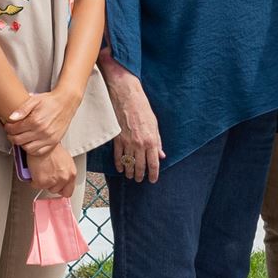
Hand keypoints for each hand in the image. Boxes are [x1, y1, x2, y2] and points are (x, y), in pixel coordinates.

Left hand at [4, 87, 72, 153]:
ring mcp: (48, 138)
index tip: (8, 126)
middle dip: (12, 136)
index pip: (15, 129)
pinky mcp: (54, 142)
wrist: (66, 103)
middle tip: (11, 133)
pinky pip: (39, 152)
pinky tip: (30, 143)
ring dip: (21, 144)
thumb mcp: (34, 100)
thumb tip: (11, 118)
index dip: (8, 128)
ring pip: (28, 148)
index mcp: (35, 120)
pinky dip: (32, 150)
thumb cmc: (51, 101)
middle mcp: (42, 131)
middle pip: (19, 140)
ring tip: (20, 137)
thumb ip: (22, 109)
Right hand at [28, 143, 79, 195]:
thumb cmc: (51, 148)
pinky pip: (36, 185)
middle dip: (50, 184)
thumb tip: (61, 178)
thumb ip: (65, 172)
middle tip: (47, 175)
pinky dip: (33, 179)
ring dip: (42, 182)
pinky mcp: (41, 182)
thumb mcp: (65, 160)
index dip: (61, 189)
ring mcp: (53, 181)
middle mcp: (64, 178)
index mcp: (71, 173)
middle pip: (56, 190)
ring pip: (45, 188)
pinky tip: (35, 171)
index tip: (58, 188)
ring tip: (41, 171)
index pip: (68, 191)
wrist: (42, 143)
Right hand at [105, 68, 162, 183]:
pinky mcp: (117, 139)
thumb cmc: (142, 108)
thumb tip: (161, 155)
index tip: (152, 180)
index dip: (153, 174)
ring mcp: (127, 142)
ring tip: (131, 176)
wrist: (127, 97)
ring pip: (128, 163)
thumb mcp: (155, 125)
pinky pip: (117, 156)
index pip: (153, 164)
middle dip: (140, 175)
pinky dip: (119, 164)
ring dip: (129, 172)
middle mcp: (139, 144)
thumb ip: (158, 142)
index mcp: (151, 140)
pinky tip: (121, 168)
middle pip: (140, 166)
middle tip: (140, 179)